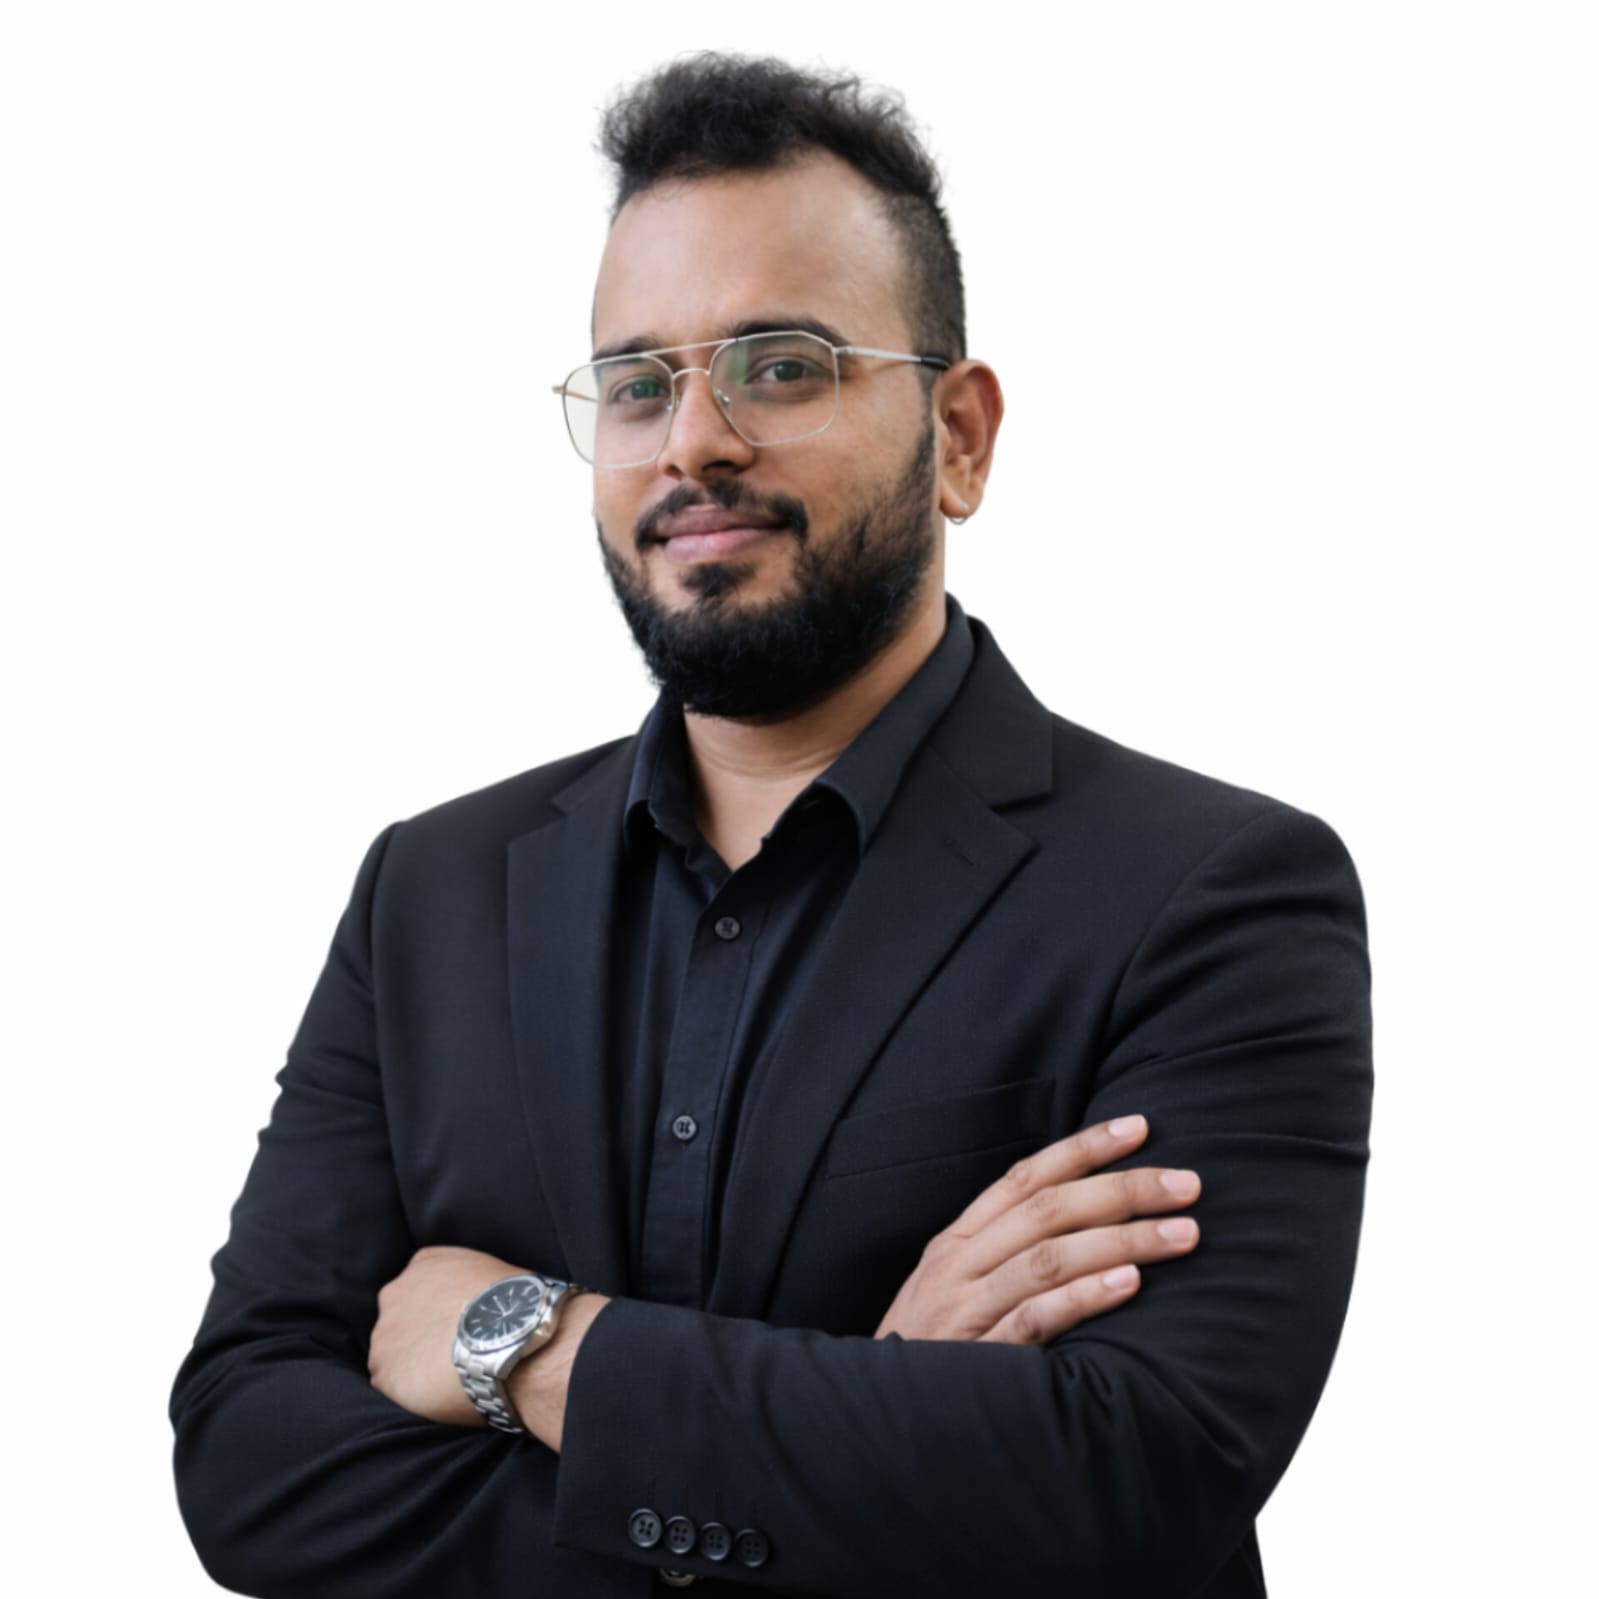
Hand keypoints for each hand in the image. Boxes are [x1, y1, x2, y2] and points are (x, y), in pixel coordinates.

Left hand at [368, 1244, 528, 1426]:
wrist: (510, 1336)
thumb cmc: (513, 1304)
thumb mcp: (490, 1273)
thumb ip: (467, 1285)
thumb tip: (476, 1306)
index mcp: (425, 1263)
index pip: (420, 1287)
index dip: (437, 1311)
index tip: (455, 1327)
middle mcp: (396, 1292)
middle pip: (401, 1318)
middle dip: (419, 1335)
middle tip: (449, 1353)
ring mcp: (385, 1333)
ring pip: (393, 1353)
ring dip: (414, 1364)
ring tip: (447, 1378)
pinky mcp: (383, 1372)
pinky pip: (392, 1385)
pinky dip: (410, 1392)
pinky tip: (438, 1393)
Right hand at [874, 1114, 1200, 1344]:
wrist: (874, 1420)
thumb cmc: (930, 1352)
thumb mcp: (954, 1288)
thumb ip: (1004, 1254)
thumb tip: (1084, 1219)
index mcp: (958, 1239)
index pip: (1026, 1177)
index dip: (1083, 1148)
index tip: (1139, 1127)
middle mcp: (959, 1264)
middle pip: (1048, 1209)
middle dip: (1123, 1189)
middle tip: (1187, 1184)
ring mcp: (964, 1309)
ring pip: (1049, 1257)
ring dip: (1122, 1239)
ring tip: (1182, 1233)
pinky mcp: (975, 1360)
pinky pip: (1033, 1320)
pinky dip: (1083, 1298)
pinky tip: (1129, 1284)